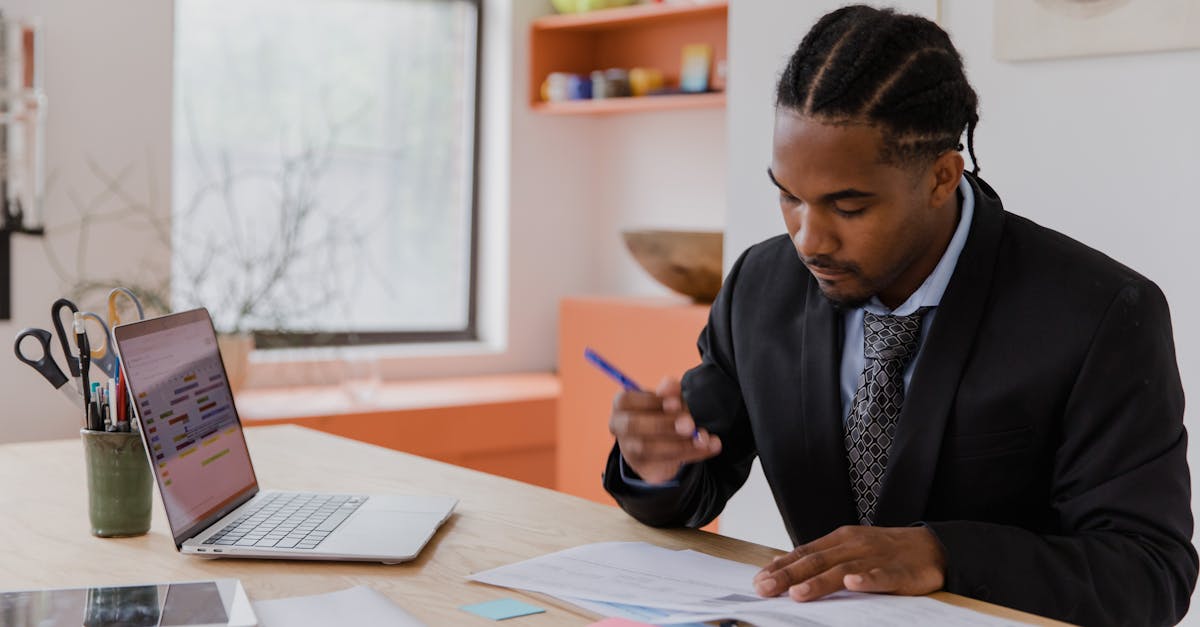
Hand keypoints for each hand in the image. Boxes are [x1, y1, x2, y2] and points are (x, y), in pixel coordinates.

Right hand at [609, 377, 721, 483]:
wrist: (663, 443)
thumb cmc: (663, 412)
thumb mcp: (669, 400)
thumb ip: (670, 392)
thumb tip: (671, 384)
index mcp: (621, 404)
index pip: (627, 401)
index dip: (652, 402)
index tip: (676, 403)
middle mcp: (619, 427)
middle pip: (633, 426)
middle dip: (664, 424)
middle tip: (690, 424)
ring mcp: (629, 450)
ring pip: (649, 448)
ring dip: (680, 443)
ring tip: (704, 438)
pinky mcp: (645, 468)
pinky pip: (666, 463)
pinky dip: (692, 454)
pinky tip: (710, 447)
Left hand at [753, 526, 945, 600]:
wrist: (932, 547)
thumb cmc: (884, 551)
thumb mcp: (847, 548)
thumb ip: (816, 556)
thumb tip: (778, 562)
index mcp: (839, 540)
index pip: (803, 553)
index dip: (780, 567)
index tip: (758, 581)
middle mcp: (853, 545)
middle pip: (816, 560)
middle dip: (788, 576)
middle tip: (764, 589)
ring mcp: (876, 557)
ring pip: (842, 570)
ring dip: (818, 581)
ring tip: (797, 594)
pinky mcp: (899, 572)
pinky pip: (882, 576)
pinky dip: (868, 579)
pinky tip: (854, 584)